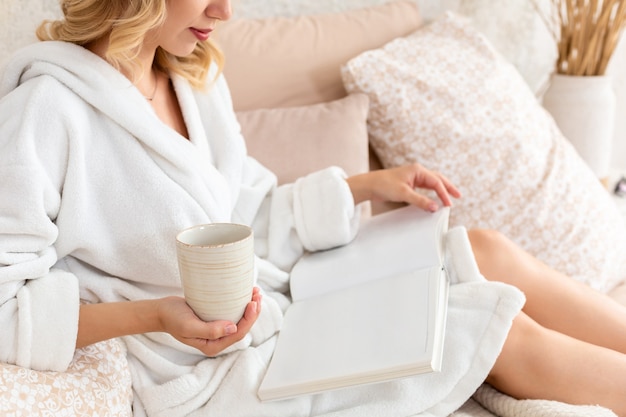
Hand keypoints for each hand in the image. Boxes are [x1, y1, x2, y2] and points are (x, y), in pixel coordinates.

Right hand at [156, 287, 261, 356]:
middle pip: (242, 327)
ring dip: (250, 307)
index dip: (249, 319)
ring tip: (256, 292)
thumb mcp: (188, 326)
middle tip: (258, 295)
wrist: (161, 312)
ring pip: (239, 320)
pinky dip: (241, 305)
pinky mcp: (215, 320)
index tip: (253, 303)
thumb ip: (210, 330)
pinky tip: (245, 294)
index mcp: (212, 346)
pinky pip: (232, 314)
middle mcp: (217, 340)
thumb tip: (233, 328)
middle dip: (253, 312)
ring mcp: (217, 330)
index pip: (238, 334)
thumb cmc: (172, 318)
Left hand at [346, 163, 460, 211]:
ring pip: (431, 183)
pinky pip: (424, 188)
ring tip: (450, 197)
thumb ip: (420, 201)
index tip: (448, 205)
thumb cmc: (383, 185)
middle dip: (448, 187)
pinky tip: (434, 199)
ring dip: (441, 190)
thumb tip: (434, 207)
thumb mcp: (403, 194)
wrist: (369, 185)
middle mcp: (417, 172)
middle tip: (458, 196)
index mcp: (417, 170)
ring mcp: (412, 177)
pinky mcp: (408, 184)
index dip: (444, 193)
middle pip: (437, 179)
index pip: (436, 182)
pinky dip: (431, 193)